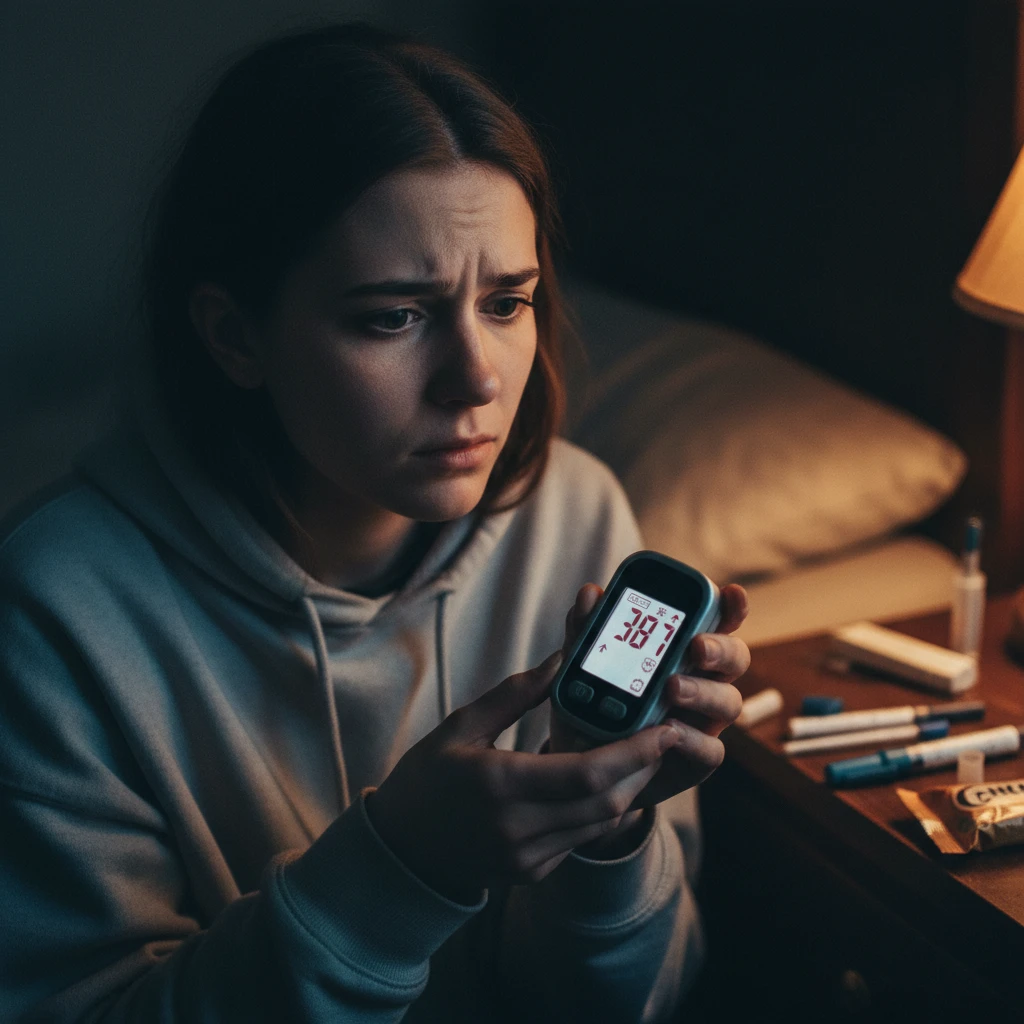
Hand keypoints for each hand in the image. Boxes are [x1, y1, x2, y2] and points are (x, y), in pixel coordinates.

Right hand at [365, 652, 692, 903]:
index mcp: (499, 784)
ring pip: (600, 823)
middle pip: (606, 801)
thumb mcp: (462, 726)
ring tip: (639, 754)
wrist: (401, 848)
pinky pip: (581, 839)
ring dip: (628, 789)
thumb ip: (516, 693)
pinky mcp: (532, 872)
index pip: (587, 772)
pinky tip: (600, 782)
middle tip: (662, 736)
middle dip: (642, 768)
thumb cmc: (427, 778)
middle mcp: (517, 828)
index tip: (663, 728)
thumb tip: (562, 659)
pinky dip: (599, 809)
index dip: (634, 752)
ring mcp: (526, 857)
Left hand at [549, 582, 749, 811]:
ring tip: (672, 688)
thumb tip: (590, 595)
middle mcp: (702, 682)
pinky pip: (711, 750)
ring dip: (703, 692)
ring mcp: (702, 722)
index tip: (732, 592)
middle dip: (722, 648)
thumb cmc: (592, 708)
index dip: (731, 607)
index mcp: (682, 651)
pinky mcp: (695, 759)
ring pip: (730, 702)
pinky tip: (668, 732)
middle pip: (735, 658)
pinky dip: (692, 739)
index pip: (717, 622)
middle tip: (696, 646)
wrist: (582, 771)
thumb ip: (587, 633)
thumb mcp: (582, 668)